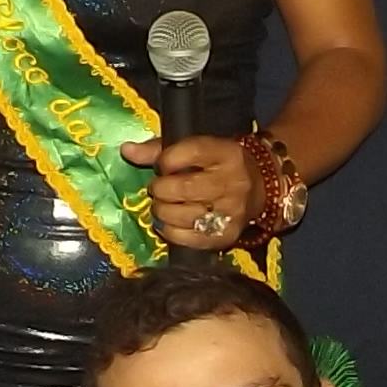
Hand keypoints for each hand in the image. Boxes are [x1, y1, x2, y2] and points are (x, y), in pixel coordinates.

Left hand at [125, 131, 258, 250]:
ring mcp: (230, 213)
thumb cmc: (218, 165)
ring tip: (164, 205)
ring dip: (162, 211)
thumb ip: (159, 149)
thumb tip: (126, 151)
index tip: (163, 165)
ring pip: (180, 215)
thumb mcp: (196, 148)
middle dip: (159, 189)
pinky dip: (169, 231)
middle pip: (181, 188)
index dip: (164, 161)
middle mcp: (231, 183)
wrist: (260, 188)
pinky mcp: (225, 236)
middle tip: (159, 189)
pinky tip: (170, 223)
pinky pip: (186, 238)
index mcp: (224, 154)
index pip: (185, 154)